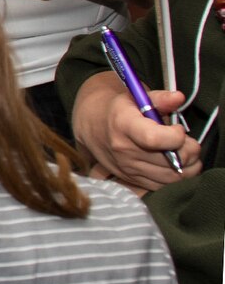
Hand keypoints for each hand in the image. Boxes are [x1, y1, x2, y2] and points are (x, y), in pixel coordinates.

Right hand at [71, 74, 202, 191]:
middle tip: (188, 141)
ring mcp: (128, 168)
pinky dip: (176, 177)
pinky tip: (175, 163)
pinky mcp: (132, 180)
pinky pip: (164, 186)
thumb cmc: (120, 110)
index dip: (175, 136)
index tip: (178, 129)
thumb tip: (178, 98)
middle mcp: (123, 150)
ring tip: (184, 152)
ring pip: (172, 177)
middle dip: (189, 151)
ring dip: (188, 166)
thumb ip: (160, 99)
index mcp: (123, 124)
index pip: (155, 139)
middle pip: (170, 161)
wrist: (94, 125)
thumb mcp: (136, 97)